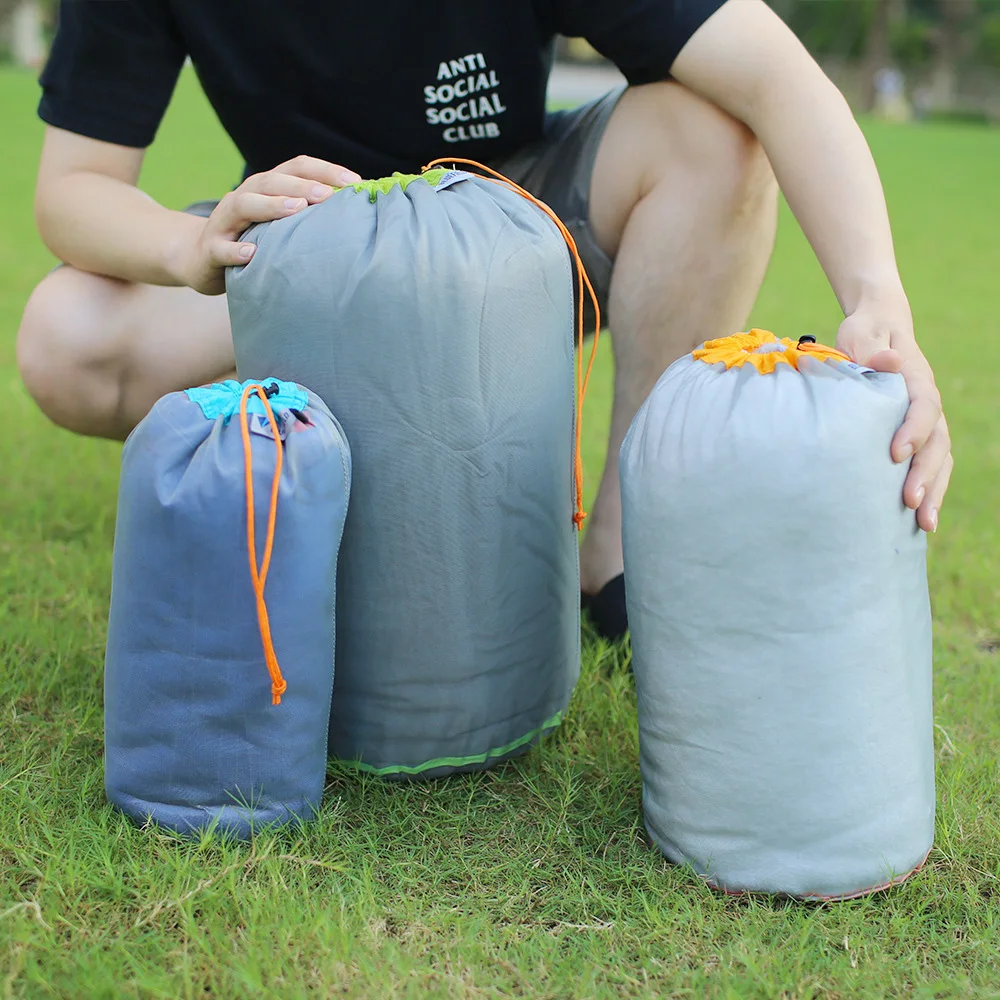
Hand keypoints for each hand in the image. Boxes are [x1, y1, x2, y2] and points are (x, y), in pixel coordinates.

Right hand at [171, 155, 361, 294]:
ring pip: (245, 205)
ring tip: (296, 210)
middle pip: (272, 181)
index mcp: (267, 188)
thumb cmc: (253, 239)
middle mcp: (245, 197)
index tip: (355, 183)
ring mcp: (225, 222)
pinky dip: (236, 250)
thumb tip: (356, 211)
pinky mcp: (211, 249)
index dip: (325, 170)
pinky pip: (222, 249)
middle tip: (328, 195)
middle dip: (302, 185)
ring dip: (272, 205)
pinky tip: (252, 254)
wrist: (199, 257)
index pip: (297, 168)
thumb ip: (307, 214)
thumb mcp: (280, 223)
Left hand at [837, 308, 951, 532]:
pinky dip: (929, 491)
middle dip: (926, 474)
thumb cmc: (865, 334)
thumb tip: (888, 361)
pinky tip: (920, 521)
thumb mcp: (862, 333)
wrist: (878, 329)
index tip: (896, 454)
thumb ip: (871, 348)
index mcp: (915, 378)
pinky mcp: (917, 435)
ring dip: (934, 491)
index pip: (924, 406)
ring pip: (939, 459)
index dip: (914, 430)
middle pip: (937, 442)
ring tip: (925, 525)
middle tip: (910, 502)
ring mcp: (925, 421)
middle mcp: (927, 402)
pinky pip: (930, 465)